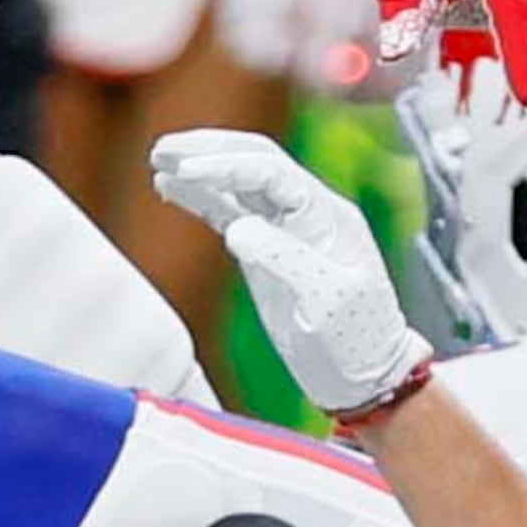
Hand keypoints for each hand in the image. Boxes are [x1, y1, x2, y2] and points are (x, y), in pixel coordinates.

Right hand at [149, 130, 432, 419]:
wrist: (367, 376)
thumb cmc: (358, 340)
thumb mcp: (327, 301)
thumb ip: (284, 259)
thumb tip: (237, 228)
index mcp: (327, 216)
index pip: (272, 172)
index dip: (227, 166)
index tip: (188, 170)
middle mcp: (307, 213)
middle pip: (255, 161)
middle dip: (209, 151)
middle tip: (163, 150)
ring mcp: (286, 230)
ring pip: (240, 183)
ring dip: (201, 168)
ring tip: (159, 160)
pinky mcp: (267, 252)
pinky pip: (231, 212)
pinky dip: (201, 199)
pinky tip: (171, 189)